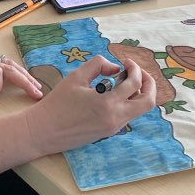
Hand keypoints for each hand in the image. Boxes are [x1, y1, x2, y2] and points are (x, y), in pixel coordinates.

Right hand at [25, 55, 155, 155]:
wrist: (44, 131)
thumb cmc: (57, 103)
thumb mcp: (76, 77)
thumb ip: (98, 65)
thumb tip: (115, 67)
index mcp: (108, 103)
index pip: (135, 83)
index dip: (135, 68)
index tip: (126, 62)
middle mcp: (115, 118)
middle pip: (148, 102)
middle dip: (149, 84)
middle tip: (138, 73)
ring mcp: (113, 128)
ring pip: (139, 110)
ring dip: (138, 93)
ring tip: (124, 81)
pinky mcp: (108, 132)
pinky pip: (127, 116)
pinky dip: (127, 102)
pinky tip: (113, 93)